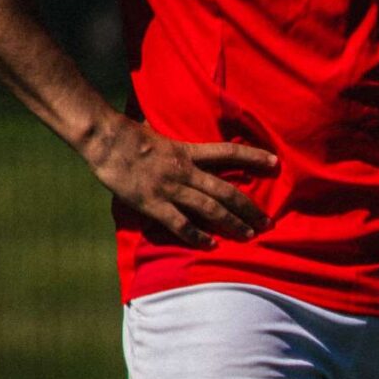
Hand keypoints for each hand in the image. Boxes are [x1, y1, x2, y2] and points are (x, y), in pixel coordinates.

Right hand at [81, 118, 273, 248]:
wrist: (102, 139)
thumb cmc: (128, 134)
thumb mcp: (159, 132)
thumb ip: (175, 143)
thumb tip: (183, 138)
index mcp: (187, 151)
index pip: (228, 153)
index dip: (253, 157)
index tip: (276, 162)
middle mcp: (184, 171)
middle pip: (226, 191)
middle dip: (250, 209)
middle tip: (267, 223)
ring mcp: (170, 188)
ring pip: (210, 209)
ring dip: (232, 224)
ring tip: (249, 236)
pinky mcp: (153, 203)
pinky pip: (180, 224)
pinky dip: (198, 236)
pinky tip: (212, 245)